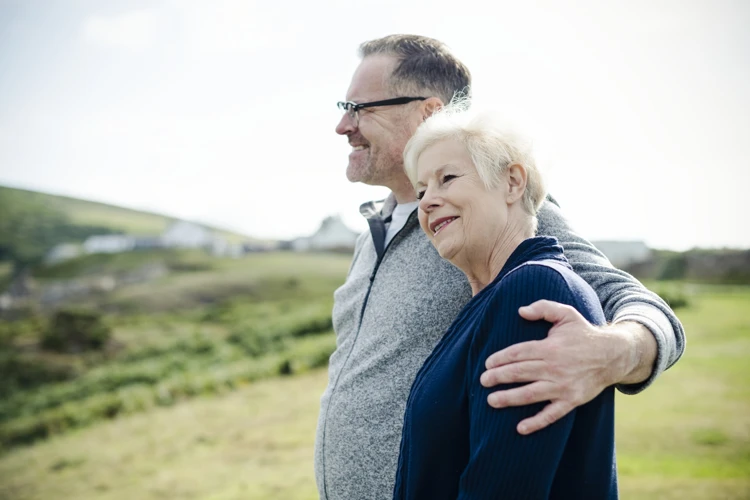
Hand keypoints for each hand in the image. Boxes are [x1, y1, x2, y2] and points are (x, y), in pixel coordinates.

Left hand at [480, 300, 630, 434]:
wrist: (613, 355)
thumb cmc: (584, 334)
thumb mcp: (566, 314)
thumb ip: (543, 308)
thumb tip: (521, 310)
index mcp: (549, 347)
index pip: (518, 353)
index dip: (500, 359)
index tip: (487, 364)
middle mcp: (554, 367)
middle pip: (519, 373)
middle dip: (498, 378)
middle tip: (482, 381)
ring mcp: (562, 386)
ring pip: (530, 394)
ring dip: (508, 399)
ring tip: (491, 401)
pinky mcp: (571, 400)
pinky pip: (551, 415)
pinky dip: (536, 422)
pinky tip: (520, 428)